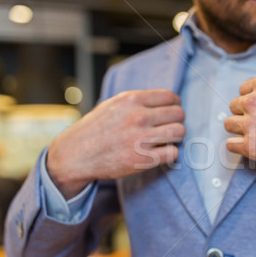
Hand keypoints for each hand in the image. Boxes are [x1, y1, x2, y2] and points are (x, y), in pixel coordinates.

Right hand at [47, 89, 184, 198]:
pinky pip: (173, 152)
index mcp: (131, 100)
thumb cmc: (96, 129)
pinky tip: (159, 152)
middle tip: (167, 128)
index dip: (174, 105)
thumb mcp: (113, 105)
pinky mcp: (142, 159)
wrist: (75, 155)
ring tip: (164, 140)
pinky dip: (170, 153)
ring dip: (175, 137)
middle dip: (176, 121)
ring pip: (179, 132)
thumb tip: (168, 101)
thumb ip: (138, 101)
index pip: (171, 97)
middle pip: (179, 114)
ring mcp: (140, 139)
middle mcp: (137, 117)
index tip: (170, 112)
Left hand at [224, 74, 255, 168]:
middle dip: (245, 115)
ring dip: (240, 130)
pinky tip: (252, 148)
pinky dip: (239, 147)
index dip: (253, 101)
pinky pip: (230, 145)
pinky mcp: (250, 146)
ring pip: (229, 125)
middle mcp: (253, 101)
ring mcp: (250, 124)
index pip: (243, 90)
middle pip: (234, 106)